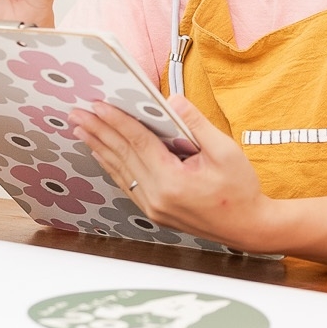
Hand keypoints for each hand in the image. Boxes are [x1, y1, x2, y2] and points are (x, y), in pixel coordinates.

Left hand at [69, 95, 289, 252]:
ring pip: (120, 170)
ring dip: (99, 147)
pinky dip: (112, 165)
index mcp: (173, 181)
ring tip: (81, 128)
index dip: (116, 121)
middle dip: (98, 131)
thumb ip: (197, 125)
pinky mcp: (154, 211)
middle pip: (122, 155)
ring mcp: (153, 207)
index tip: (98, 105)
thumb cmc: (240, 189)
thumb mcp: (226, 151)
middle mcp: (157, 196)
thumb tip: (174, 100)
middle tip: (78, 112)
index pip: (138, 143)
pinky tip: (102, 153)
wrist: (248, 227)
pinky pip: (127, 183)